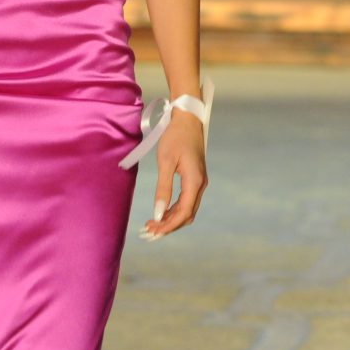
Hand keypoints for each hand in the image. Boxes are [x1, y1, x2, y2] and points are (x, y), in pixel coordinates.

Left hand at [139, 109, 208, 239]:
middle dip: (169, 226)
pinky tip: (162, 211)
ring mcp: (199, 181)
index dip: (168, 225)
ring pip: (187, 209)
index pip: (183, 213)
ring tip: (153, 224)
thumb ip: (163, 188)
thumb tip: (158, 213)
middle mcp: (200, 185)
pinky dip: (175, 209)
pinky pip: (187, 200)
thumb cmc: (175, 137)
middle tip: (149, 231)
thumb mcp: (166, 161)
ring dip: (171, 218)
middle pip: (186, 215)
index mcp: (195, 182)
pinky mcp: (196, 177)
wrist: (187, 118)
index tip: (152, 231)